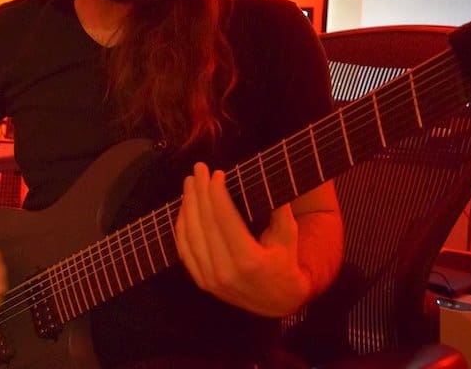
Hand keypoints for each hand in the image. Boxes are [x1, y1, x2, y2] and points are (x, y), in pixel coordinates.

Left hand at [175, 163, 310, 315]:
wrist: (277, 302)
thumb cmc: (284, 262)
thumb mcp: (289, 236)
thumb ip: (279, 209)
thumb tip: (267, 177)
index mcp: (248, 259)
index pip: (224, 219)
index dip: (217, 193)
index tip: (217, 173)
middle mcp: (224, 271)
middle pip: (205, 224)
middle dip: (200, 192)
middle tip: (198, 169)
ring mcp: (209, 278)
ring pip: (191, 235)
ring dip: (188, 205)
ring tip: (190, 183)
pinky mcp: (201, 281)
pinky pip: (185, 249)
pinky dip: (181, 226)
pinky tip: (185, 206)